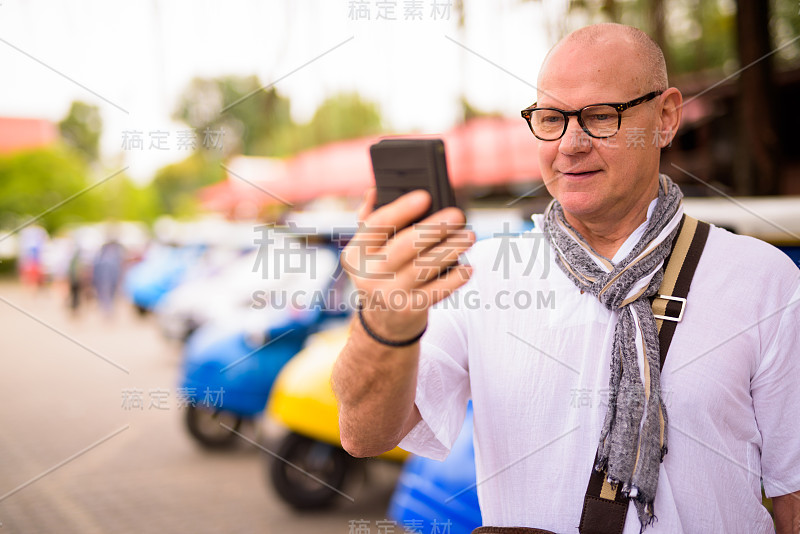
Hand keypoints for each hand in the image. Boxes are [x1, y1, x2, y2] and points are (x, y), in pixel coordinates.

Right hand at [341, 188, 474, 340]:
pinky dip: (455, 279)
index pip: (378, 225)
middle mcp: (367, 275)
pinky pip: (437, 291)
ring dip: (450, 249)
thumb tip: (376, 191)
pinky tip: (468, 267)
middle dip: (435, 229)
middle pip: (405, 246)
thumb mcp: (368, 250)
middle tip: (458, 215)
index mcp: (355, 253)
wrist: (384, 322)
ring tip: (469, 236)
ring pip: (424, 267)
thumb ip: (370, 219)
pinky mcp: (408, 310)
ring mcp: (387, 294)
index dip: (402, 209)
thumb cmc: (381, 272)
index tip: (426, 196)